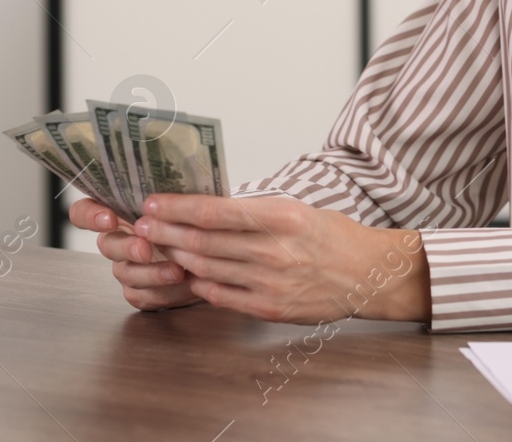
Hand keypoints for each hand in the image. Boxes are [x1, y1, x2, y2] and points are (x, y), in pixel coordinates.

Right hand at [67, 197, 202, 310]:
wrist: (211, 253)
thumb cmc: (192, 221)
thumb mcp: (180, 202)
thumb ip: (167, 198)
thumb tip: (170, 194)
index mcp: (119, 212)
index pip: (83, 212)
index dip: (89, 216)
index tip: (109, 219)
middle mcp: (117, 241)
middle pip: (106, 245)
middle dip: (127, 248)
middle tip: (146, 249)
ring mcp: (126, 268)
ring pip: (126, 273)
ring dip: (152, 273)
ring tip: (178, 270)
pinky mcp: (139, 292)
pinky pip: (144, 296)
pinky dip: (166, 292)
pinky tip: (185, 284)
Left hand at [133, 193, 429, 324]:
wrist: (369, 274)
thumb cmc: (332, 236)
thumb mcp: (297, 210)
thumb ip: (254, 211)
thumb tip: (206, 207)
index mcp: (282, 217)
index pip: (215, 211)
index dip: (177, 208)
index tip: (152, 203)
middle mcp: (275, 250)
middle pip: (204, 241)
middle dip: (165, 232)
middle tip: (142, 225)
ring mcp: (272, 283)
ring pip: (208, 268)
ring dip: (177, 257)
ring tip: (158, 247)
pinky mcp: (271, 308)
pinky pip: (223, 296)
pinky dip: (201, 284)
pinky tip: (188, 274)